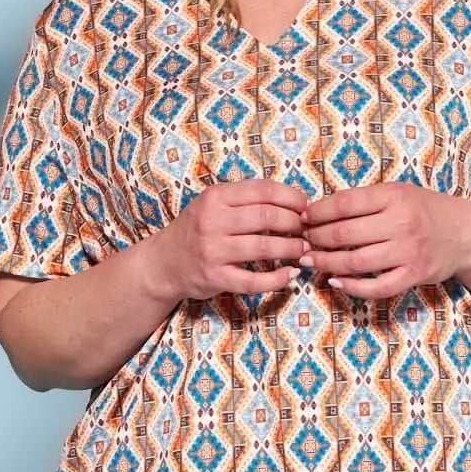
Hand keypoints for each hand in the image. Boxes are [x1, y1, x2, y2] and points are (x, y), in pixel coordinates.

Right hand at [155, 178, 308, 300]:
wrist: (164, 262)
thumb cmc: (197, 230)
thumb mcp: (213, 204)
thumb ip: (245, 200)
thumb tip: (293, 200)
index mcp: (216, 197)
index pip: (263, 190)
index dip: (291, 197)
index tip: (306, 206)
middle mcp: (213, 221)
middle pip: (267, 217)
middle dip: (295, 223)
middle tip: (306, 230)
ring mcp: (213, 251)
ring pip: (264, 247)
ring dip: (291, 248)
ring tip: (303, 249)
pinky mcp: (215, 278)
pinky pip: (254, 281)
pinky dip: (278, 279)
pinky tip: (290, 275)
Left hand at [301, 183, 470, 299]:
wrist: (466, 233)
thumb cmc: (426, 210)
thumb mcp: (399, 192)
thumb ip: (366, 201)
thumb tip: (320, 211)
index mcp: (393, 196)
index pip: (343, 204)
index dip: (317, 212)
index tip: (303, 218)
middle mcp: (400, 223)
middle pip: (344, 234)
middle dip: (316, 239)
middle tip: (303, 241)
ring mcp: (407, 251)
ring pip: (355, 262)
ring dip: (326, 263)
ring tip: (310, 261)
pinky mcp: (413, 275)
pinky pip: (376, 287)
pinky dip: (352, 287)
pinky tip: (336, 282)